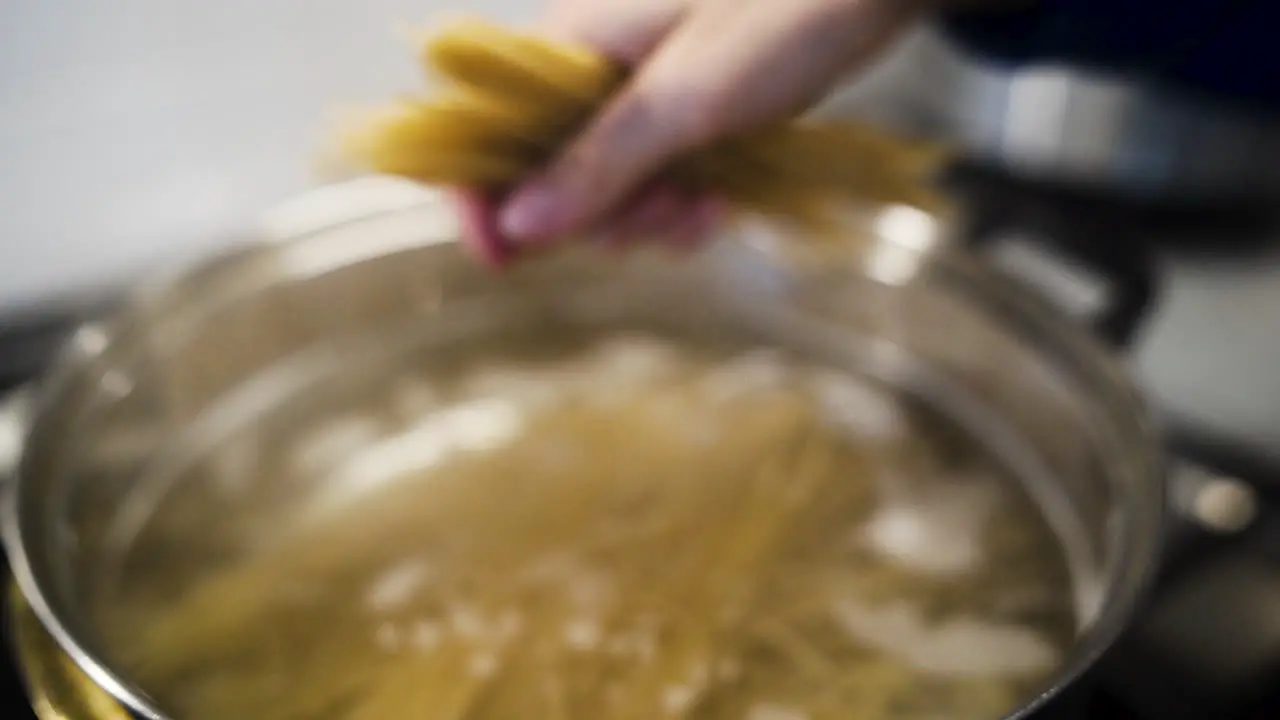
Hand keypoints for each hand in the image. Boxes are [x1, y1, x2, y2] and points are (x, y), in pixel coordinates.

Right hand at [457, 0, 928, 265]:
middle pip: (547, 177)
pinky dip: (680, 206)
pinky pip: (653, 184)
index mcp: (569, 43)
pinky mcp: (681, 117)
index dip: (481, 197)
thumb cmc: (785, 14)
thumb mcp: (685, 100)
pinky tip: (719, 202)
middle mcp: (590, 71)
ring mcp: (638, 96)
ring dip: (651, 217)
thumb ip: (599, 163)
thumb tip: (517, 225)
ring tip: (706, 203)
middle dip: (602, 216)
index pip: (482, 127)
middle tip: (663, 207)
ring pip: (605, 192)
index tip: (504, 259)